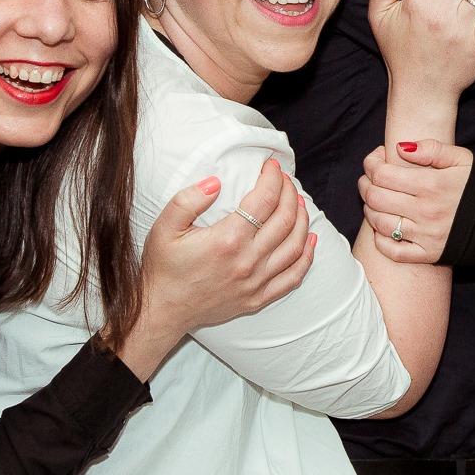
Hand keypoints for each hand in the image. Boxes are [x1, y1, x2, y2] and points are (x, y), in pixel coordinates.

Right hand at [118, 159, 316, 378]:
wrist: (162, 310)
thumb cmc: (163, 267)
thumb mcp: (164, 228)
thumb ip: (187, 200)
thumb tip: (216, 182)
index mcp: (227, 240)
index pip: (264, 200)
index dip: (272, 178)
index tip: (272, 165)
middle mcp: (247, 261)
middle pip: (285, 219)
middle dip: (290, 193)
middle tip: (286, 180)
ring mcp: (256, 282)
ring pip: (295, 245)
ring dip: (302, 219)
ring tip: (298, 202)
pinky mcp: (259, 298)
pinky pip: (294, 276)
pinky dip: (307, 256)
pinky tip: (311, 240)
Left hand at [358, 139, 472, 263]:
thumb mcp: (463, 159)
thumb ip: (432, 148)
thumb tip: (400, 148)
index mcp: (432, 185)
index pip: (382, 174)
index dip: (371, 164)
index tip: (375, 161)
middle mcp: (426, 211)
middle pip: (375, 198)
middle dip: (365, 184)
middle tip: (370, 179)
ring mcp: (425, 235)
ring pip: (379, 223)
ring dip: (369, 209)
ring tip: (376, 200)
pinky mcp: (427, 254)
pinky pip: (392, 250)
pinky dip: (380, 239)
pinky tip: (384, 226)